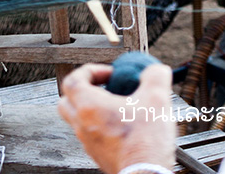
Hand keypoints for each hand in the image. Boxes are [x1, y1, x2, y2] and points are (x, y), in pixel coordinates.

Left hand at [59, 62, 175, 173]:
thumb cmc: (145, 141)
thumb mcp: (157, 97)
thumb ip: (154, 75)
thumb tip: (154, 70)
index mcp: (89, 106)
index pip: (72, 79)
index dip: (90, 70)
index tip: (110, 73)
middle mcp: (82, 125)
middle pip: (67, 100)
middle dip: (85, 89)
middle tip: (106, 87)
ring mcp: (88, 143)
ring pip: (78, 119)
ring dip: (94, 107)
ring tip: (119, 106)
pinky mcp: (98, 155)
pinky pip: (91, 134)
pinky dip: (101, 125)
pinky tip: (124, 125)